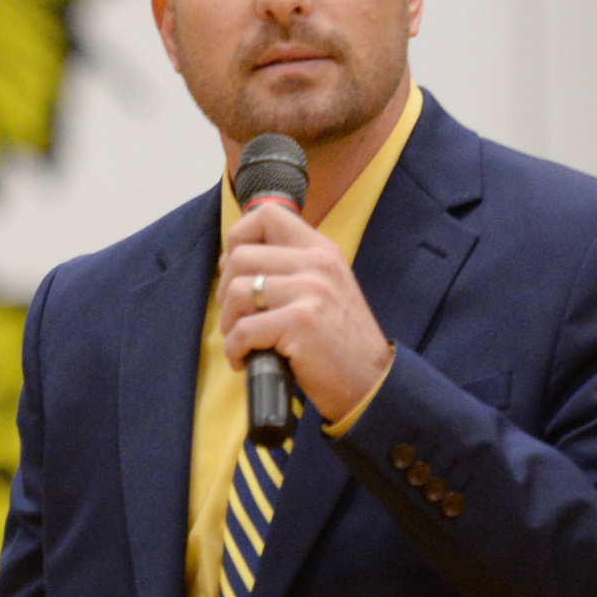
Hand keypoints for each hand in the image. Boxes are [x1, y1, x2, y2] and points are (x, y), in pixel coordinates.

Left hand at [217, 204, 393, 424]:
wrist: (370, 381)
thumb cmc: (337, 340)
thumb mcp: (324, 288)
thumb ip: (289, 268)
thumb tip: (230, 258)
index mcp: (321, 250)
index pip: (267, 214)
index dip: (238, 237)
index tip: (237, 270)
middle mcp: (317, 263)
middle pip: (240, 257)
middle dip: (226, 292)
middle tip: (238, 318)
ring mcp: (311, 291)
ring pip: (236, 292)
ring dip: (229, 323)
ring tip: (243, 342)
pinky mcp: (301, 322)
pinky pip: (243, 330)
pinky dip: (234, 350)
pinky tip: (245, 360)